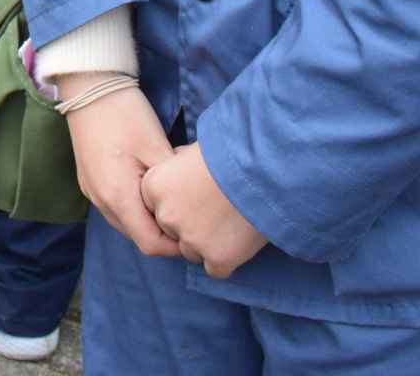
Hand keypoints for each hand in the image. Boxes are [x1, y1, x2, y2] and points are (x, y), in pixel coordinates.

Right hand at [63, 86, 180, 258]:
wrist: (88, 86)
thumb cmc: (126, 114)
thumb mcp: (158, 148)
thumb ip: (173, 185)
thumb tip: (193, 206)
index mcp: (118, 197)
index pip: (150, 244)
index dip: (176, 245)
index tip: (196, 231)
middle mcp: (101, 201)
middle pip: (137, 236)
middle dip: (163, 235)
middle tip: (189, 217)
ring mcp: (92, 192)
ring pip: (125, 223)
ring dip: (147, 221)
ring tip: (171, 202)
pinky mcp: (89, 181)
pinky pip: (114, 207)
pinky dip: (134, 208)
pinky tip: (149, 189)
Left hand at [140, 144, 267, 278]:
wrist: (264, 171)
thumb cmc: (230, 154)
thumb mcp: (193, 150)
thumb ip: (177, 162)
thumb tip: (173, 161)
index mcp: (154, 186)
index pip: (155, 206)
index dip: (177, 203)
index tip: (197, 196)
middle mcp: (166, 215)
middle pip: (172, 230)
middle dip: (190, 224)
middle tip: (217, 210)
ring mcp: (191, 240)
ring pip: (192, 251)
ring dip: (208, 243)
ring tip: (232, 222)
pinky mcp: (216, 258)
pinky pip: (215, 269)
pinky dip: (226, 259)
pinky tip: (240, 240)